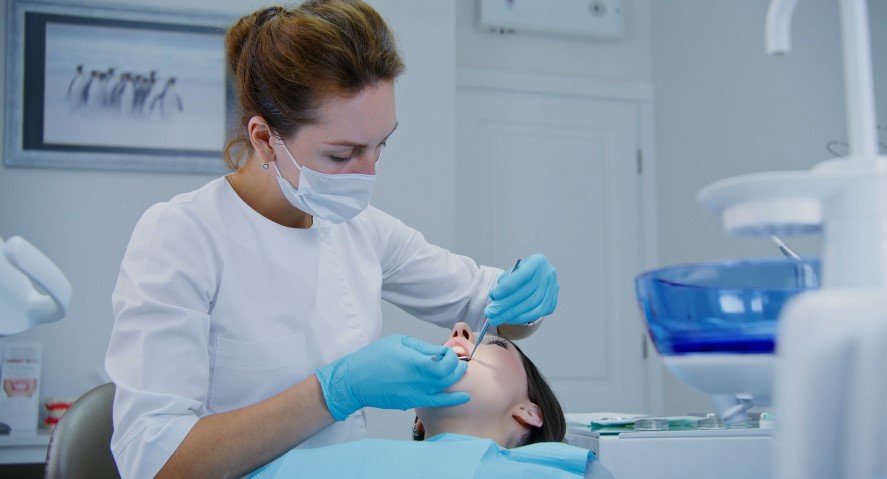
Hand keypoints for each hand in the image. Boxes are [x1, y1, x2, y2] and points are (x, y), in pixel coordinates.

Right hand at [315, 334, 469, 420]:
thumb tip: (441, 351)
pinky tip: (464, 397)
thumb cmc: (374, 357)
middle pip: (448, 376)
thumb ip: (423, 348)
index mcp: (415, 362)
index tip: (448, 352)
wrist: (355, 380)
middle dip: (457, 367)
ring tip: (461, 372)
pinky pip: (436, 402)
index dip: (452, 357)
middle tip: (459, 361)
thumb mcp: (399, 342)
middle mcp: (418, 381)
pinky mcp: (411, 402)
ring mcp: (415, 394)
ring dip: (455, 380)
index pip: (446, 362)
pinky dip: (452, 399)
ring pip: (445, 389)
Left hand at [484, 254, 558, 325]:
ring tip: (496, 318)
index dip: (508, 286)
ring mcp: (553, 290)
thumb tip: (494, 297)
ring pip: (532, 306)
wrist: (536, 279)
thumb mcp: (512, 272)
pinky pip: (536, 314)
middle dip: (506, 304)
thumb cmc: (521, 274)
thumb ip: (504, 282)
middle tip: (490, 312)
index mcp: (537, 262)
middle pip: (527, 293)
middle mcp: (548, 275)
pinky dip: (520, 318)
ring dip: (511, 314)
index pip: (523, 274)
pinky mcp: (552, 303)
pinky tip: (508, 319)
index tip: (493, 295)